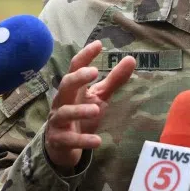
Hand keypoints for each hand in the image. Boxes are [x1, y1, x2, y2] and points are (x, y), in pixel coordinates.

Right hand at [45, 40, 135, 172]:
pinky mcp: (58, 140)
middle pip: (65, 85)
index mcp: (73, 88)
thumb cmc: (82, 115)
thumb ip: (114, 80)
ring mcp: (58, 120)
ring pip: (65, 112)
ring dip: (79, 110)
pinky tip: (97, 141)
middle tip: (93, 72)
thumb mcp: (99, 96)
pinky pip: (69, 139)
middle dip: (77, 78)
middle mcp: (62, 101)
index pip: (75, 67)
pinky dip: (82, 140)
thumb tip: (131, 58)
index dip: (85, 56)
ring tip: (97, 110)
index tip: (99, 44)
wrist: (62, 145)